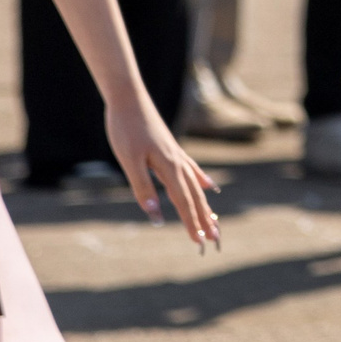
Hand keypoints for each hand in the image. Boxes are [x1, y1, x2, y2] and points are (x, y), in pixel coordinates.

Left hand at [104, 87, 219, 246]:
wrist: (129, 99)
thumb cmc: (125, 129)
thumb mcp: (129, 161)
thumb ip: (142, 188)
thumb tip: (155, 215)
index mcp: (169, 167)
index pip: (183, 202)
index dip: (191, 223)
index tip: (200, 242)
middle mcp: (178, 162)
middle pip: (194, 196)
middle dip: (204, 219)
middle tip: (215, 239)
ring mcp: (177, 155)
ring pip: (195, 186)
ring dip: (204, 205)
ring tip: (215, 219)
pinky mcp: (172, 149)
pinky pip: (192, 170)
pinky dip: (202, 181)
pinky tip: (209, 186)